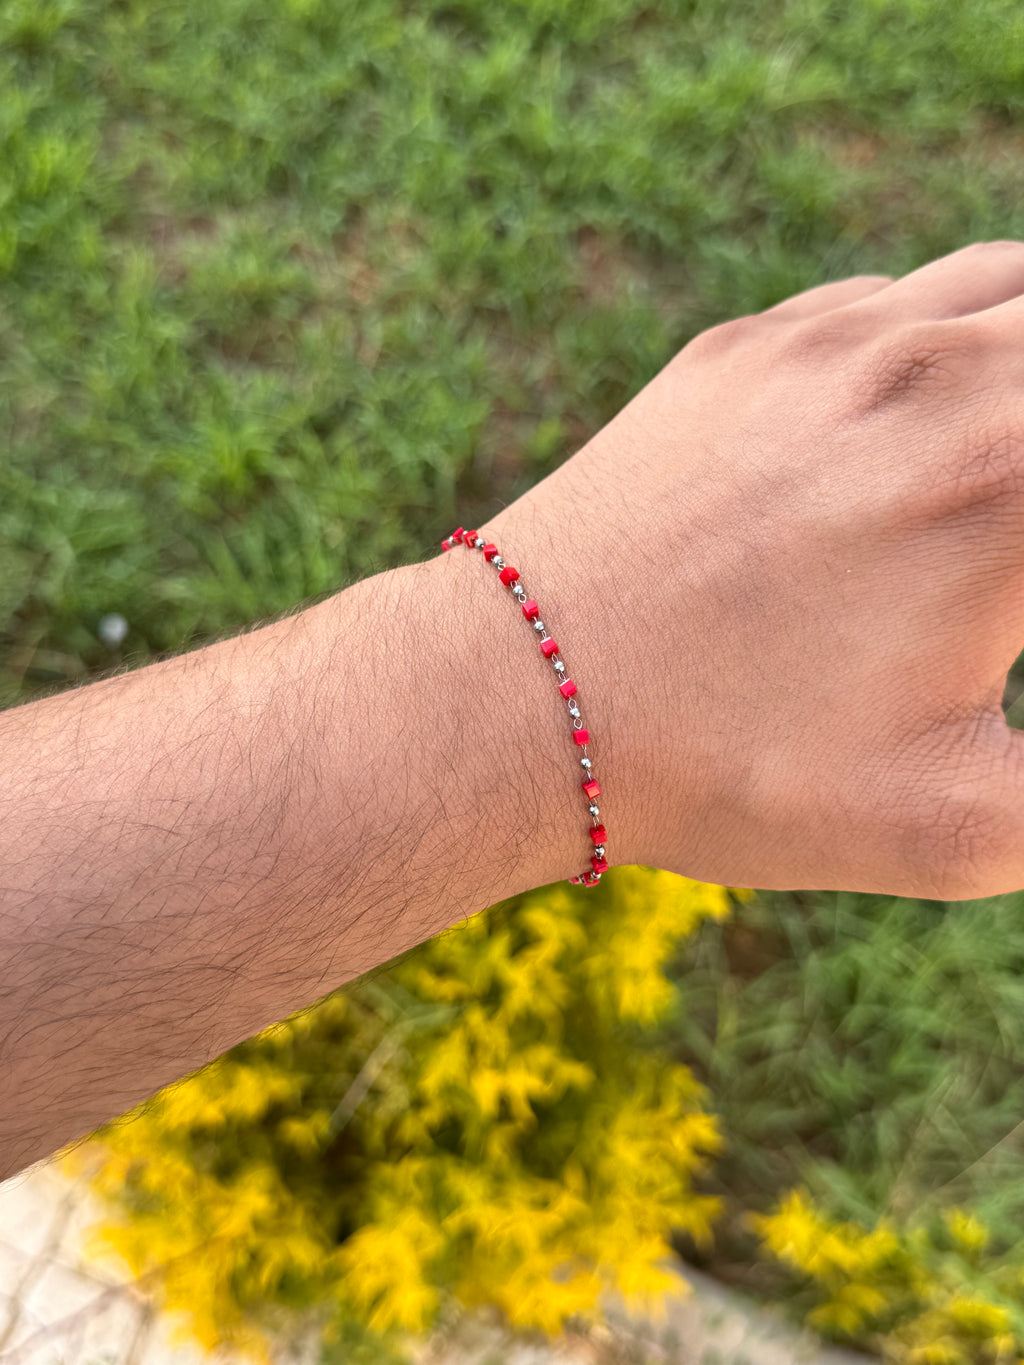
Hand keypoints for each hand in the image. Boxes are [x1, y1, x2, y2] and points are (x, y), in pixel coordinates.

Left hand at [466, 241, 1023, 898]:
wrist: (523, 696)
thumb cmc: (730, 765)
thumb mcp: (951, 825)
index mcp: (1012, 479)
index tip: (1011, 605)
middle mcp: (933, 372)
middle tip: (1007, 538)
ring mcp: (829, 342)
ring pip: (1001, 283)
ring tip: (999, 460)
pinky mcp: (743, 346)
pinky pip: (883, 299)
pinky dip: (935, 338)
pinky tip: (909, 416)